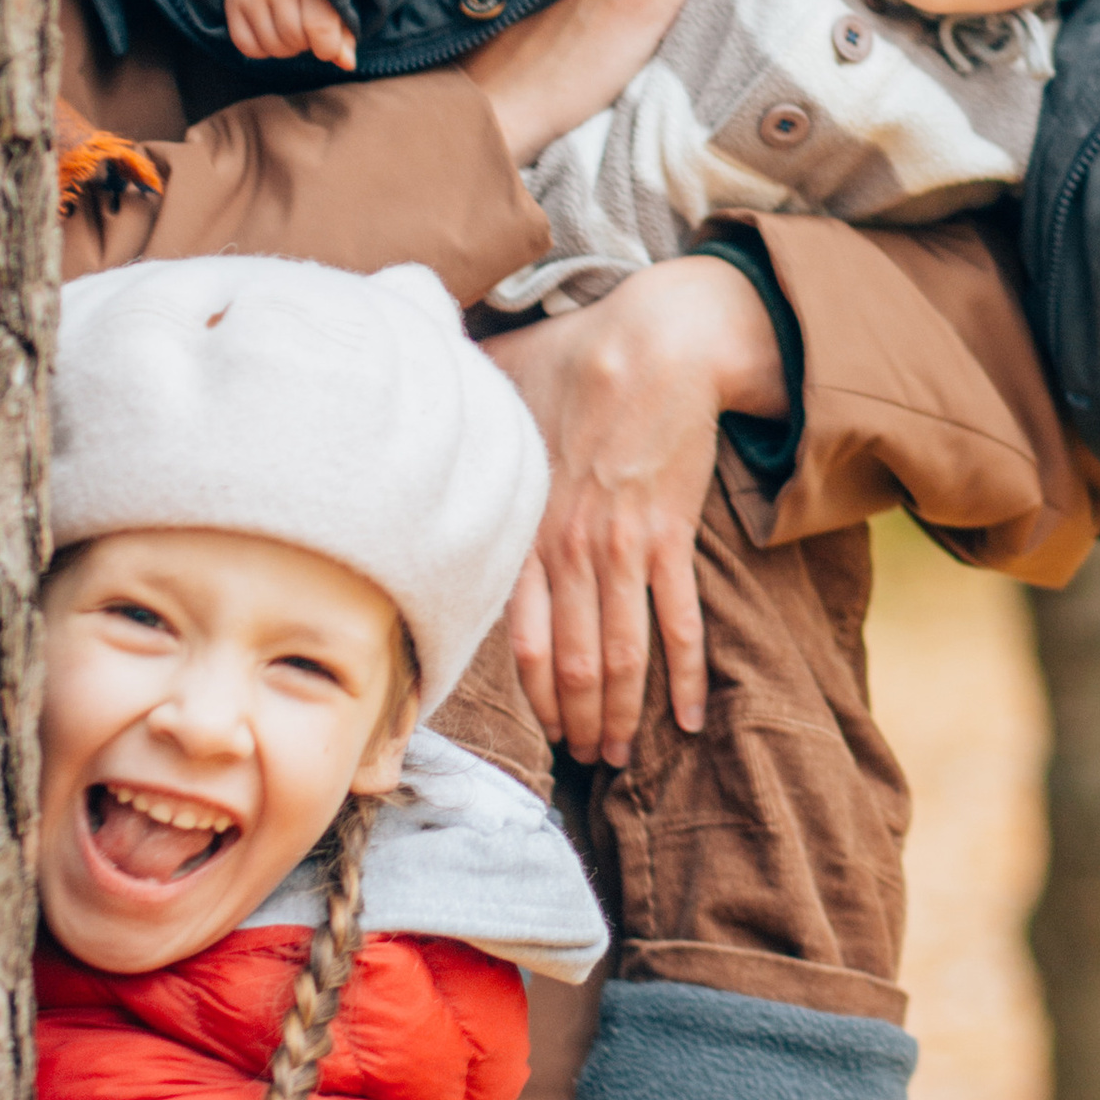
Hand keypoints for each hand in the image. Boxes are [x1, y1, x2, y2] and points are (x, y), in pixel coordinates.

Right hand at [226, 0, 354, 73]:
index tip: (328, 44)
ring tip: (291, 29)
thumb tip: (347, 64)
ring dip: (285, 48)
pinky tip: (271, 32)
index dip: (327, 47)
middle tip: (307, 29)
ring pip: (271, 45)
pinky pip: (246, 45)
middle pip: (293, 39)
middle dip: (305, 44)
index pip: (318, 27)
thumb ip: (345, 32)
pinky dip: (262, 49)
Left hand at [490, 252, 784, 761]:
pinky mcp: (671, 536)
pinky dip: (686, 677)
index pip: (520, 638)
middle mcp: (568, 549)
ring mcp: (622, 548)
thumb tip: (409, 393)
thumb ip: (458, 412)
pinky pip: (680, 622)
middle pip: (571, 661)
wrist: (658, 341)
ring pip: (621, 655)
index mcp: (524, 528)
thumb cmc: (572, 358)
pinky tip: (690, 719)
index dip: (531, 695)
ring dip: (622, 713)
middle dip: (577, 719)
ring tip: (622, 754)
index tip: (538, 726)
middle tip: (584, 758)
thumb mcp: (495, 386)